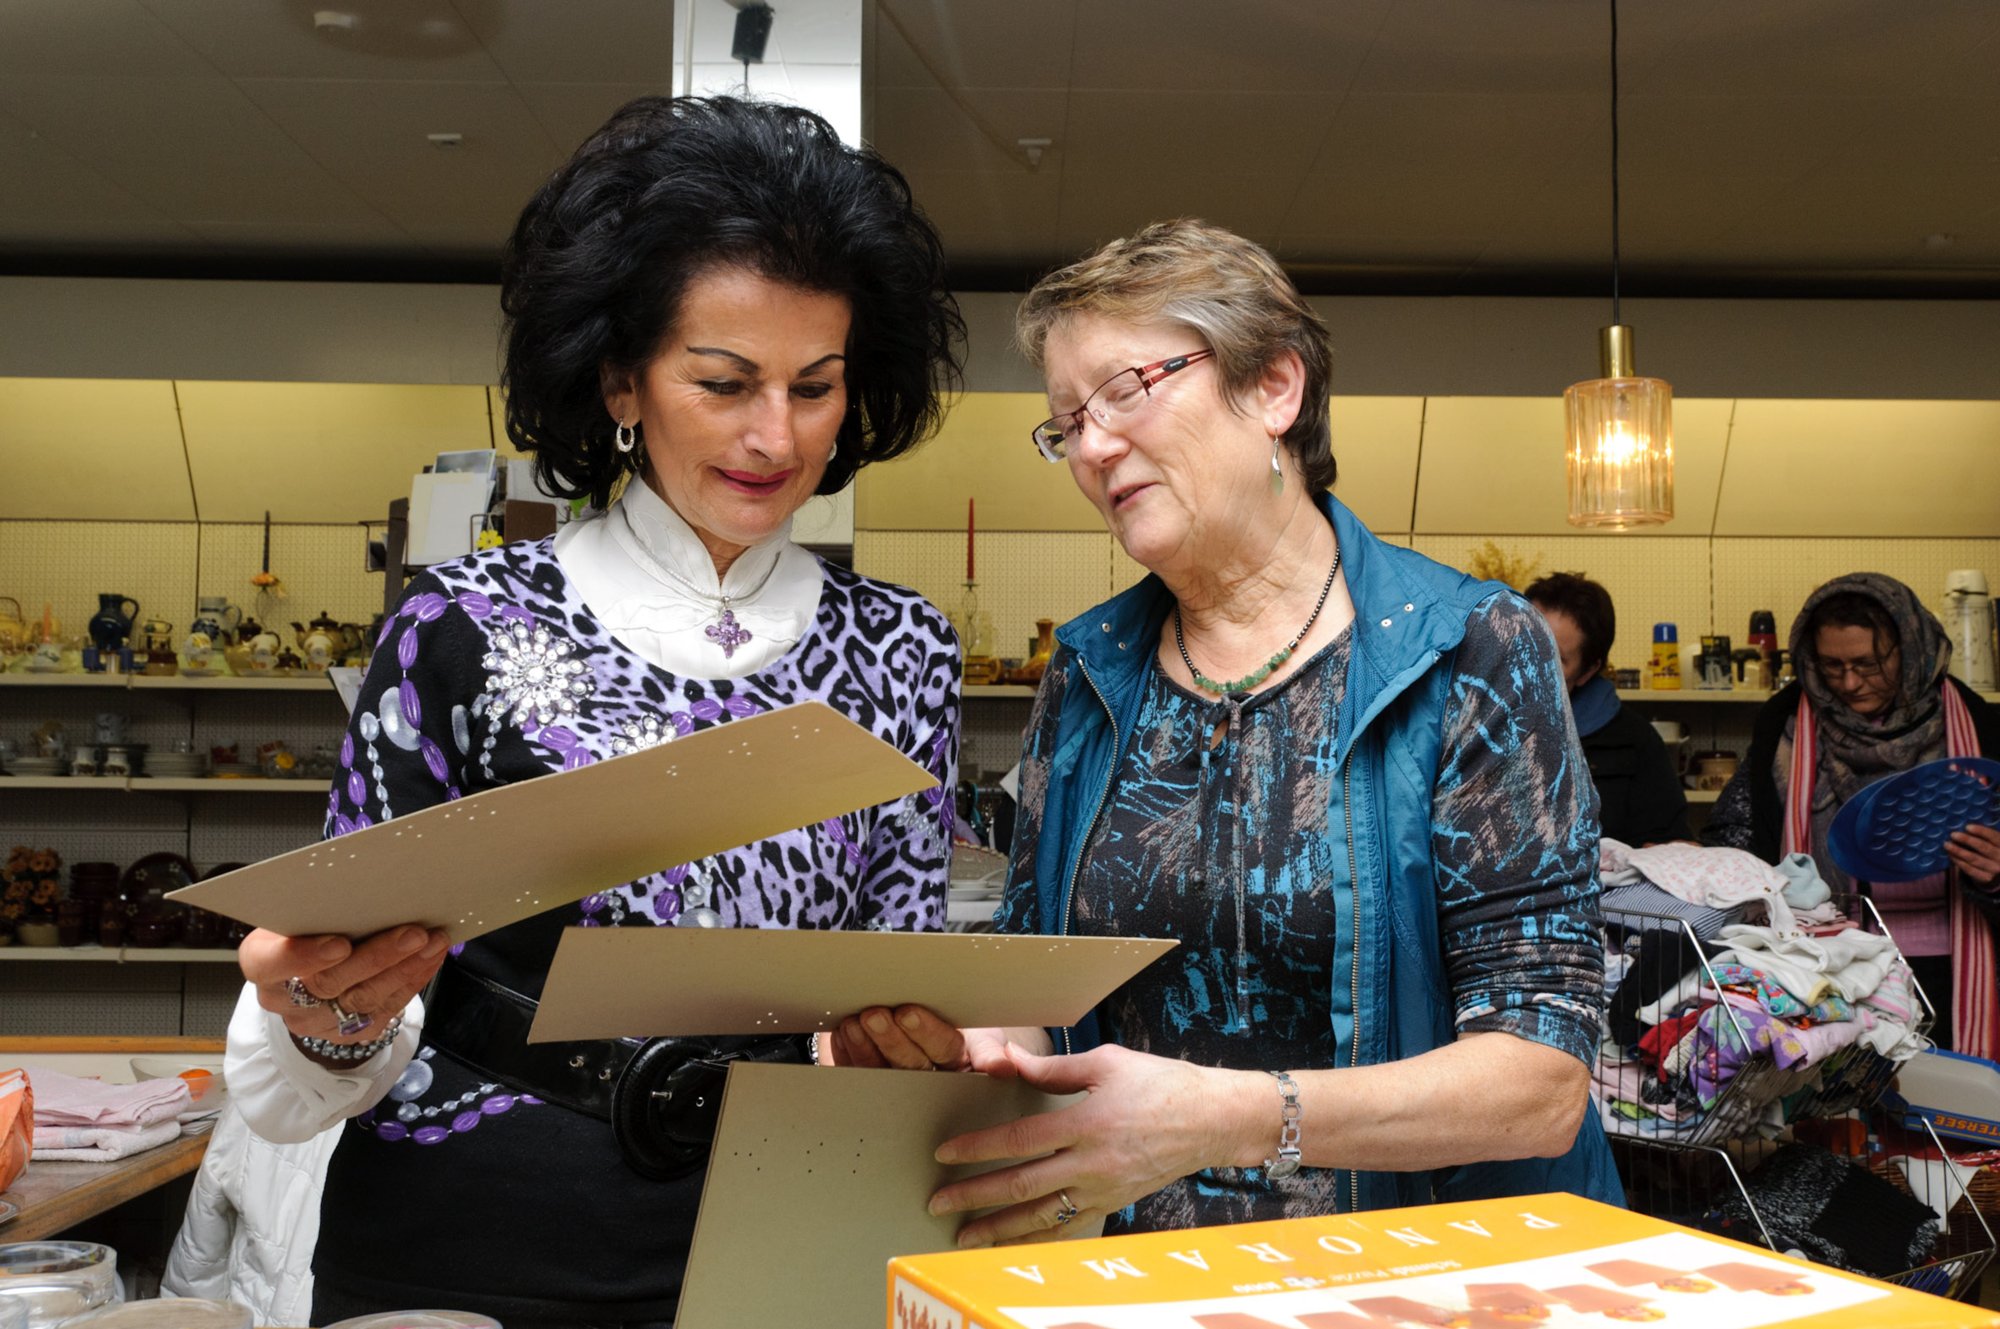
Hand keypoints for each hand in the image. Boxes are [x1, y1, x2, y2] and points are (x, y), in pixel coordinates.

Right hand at [239, 924, 450, 1050]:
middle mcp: (284, 999)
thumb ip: (318, 908)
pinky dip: (412, 981)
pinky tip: (430, 958)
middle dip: (377, 957)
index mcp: (262, 964)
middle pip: (329, 983)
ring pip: (362, 1000)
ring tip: (433, 942)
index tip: (340, 943)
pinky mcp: (347, 1034)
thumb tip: (366, 887)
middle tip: (413, 934)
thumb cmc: (304, 930)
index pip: (272, 964)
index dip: (305, 956)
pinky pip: (383, 1011)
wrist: (304, 972)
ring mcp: (315, 1021)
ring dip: (405, 969)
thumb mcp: (297, 914)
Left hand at [828, 1005, 1010, 1073]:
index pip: (944, 1048)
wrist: (951, 1034)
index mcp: (960, 1065)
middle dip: (889, 1038)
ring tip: (853, 1023)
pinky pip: (855, 1071)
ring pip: (879, 1069)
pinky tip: (839, 1033)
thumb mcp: (985, 1034)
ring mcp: (897, 1083)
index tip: (909, 1013)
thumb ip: (990, 1050)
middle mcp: (928, 1079)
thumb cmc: (969, 1034)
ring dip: (863, 1046)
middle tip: (874, 1015)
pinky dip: (844, 1052)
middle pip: (909, 1062)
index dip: (926, 1032)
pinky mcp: (870, 1083)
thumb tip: (1003, 1070)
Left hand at [927, 1042, 1255, 1246]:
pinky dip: (1036, 1238)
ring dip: (998, 1228)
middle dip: (974, 1197)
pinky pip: (1067, 1227)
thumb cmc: (1160, 1083)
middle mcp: (1091, 1164)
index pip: (1018, 1141)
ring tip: (963, 1236)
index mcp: (1086, 1123)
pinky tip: (1012, 1243)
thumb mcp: (1107, 1062)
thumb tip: (1006, 1059)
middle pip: (1021, 1187)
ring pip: (1040, 1217)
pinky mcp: (1113, 1204)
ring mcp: (1103, 1190)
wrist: (1211, 1120)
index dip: (977, 1148)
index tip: (943, 1155)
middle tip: (936, 1203)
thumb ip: (1052, 1067)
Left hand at [1948, 823, 1999, 884]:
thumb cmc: (1991, 850)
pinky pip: (1969, 869)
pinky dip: (1958, 861)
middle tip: (1953, 834)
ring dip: (1959, 851)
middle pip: (1984, 848)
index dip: (1982, 831)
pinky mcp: (1986, 878)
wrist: (1996, 873)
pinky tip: (1951, 855)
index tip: (1967, 827)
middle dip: (1967, 840)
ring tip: (1947, 844)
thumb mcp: (1992, 843)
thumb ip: (1984, 836)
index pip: (1994, 837)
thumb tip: (1964, 827)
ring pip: (1974, 859)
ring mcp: (1994, 870)